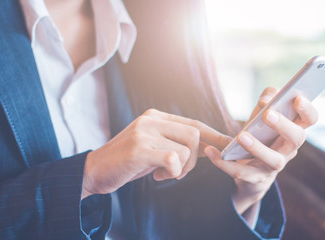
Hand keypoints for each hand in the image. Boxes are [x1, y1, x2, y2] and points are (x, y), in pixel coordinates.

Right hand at [81, 109, 230, 198]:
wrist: (93, 171)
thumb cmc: (126, 162)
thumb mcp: (153, 147)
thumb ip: (175, 143)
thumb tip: (208, 146)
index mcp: (155, 116)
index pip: (194, 123)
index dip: (214, 135)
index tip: (230, 145)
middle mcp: (151, 120)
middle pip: (195, 135)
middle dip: (195, 159)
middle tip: (179, 172)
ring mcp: (144, 133)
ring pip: (186, 149)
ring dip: (182, 169)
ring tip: (164, 174)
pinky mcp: (138, 149)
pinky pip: (173, 159)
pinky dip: (172, 172)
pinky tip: (157, 176)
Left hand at [204, 87, 317, 213]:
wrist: (250, 172)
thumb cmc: (260, 134)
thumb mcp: (263, 114)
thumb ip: (268, 98)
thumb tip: (267, 100)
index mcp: (294, 130)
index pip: (310, 120)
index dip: (308, 110)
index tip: (297, 99)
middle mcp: (289, 150)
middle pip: (297, 139)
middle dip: (284, 126)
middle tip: (268, 115)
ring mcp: (274, 167)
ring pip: (273, 160)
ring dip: (258, 148)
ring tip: (241, 136)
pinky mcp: (255, 179)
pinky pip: (240, 172)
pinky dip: (225, 163)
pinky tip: (211, 151)